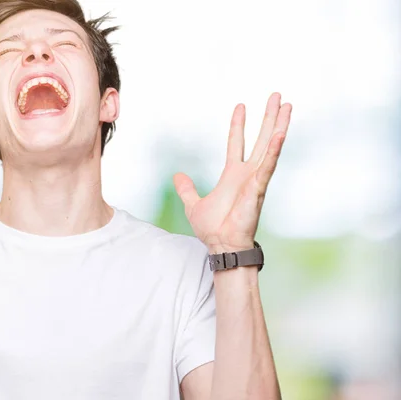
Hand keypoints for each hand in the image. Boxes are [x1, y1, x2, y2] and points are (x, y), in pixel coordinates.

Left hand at [173, 93, 291, 252]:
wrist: (221, 246)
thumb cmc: (213, 229)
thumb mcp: (193, 204)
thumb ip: (187, 189)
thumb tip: (177, 176)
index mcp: (232, 175)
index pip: (235, 143)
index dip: (238, 125)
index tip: (241, 105)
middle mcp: (247, 174)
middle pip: (260, 139)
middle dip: (268, 117)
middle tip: (276, 95)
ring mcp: (255, 180)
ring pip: (269, 147)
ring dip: (278, 126)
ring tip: (286, 105)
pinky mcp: (258, 189)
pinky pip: (267, 166)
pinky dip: (273, 150)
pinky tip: (280, 134)